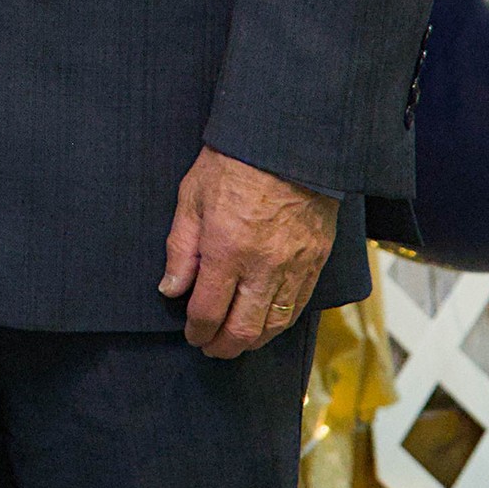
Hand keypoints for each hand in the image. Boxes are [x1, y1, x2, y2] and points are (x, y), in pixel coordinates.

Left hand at [160, 147, 334, 359]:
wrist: (288, 140)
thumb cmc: (234, 161)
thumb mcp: (192, 197)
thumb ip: (181, 248)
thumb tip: (172, 289)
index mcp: (226, 249)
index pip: (209, 311)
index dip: (197, 330)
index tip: (191, 333)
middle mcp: (262, 265)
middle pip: (244, 330)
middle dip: (223, 346)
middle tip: (210, 347)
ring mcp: (294, 265)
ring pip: (275, 325)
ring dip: (253, 341)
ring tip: (237, 341)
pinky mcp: (316, 260)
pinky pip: (299, 306)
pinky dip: (281, 323)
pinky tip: (267, 323)